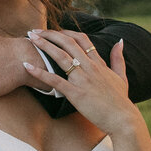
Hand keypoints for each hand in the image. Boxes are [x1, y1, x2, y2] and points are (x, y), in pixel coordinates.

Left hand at [24, 31, 141, 137]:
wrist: (123, 120)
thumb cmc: (121, 101)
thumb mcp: (122, 76)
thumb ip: (118, 58)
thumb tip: (119, 41)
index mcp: (98, 64)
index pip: (82, 40)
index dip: (66, 33)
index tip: (54, 31)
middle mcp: (90, 68)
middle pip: (68, 43)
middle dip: (50, 34)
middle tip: (34, 31)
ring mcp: (82, 80)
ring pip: (60, 57)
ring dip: (43, 45)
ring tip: (30, 37)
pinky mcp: (76, 93)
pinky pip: (54, 80)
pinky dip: (39, 72)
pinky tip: (27, 66)